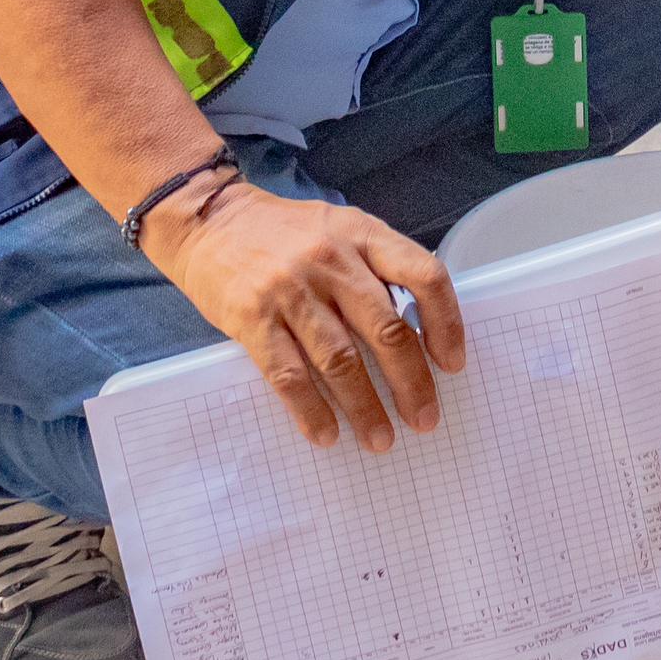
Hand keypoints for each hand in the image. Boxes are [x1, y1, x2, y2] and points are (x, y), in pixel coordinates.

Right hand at [145, 178, 467, 451]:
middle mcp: (332, 259)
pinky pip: (290, 375)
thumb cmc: (283, 233)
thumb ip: (375, 268)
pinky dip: (311, 411)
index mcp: (362, 234)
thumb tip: (417, 331)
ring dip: (365, 407)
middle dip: (412, 383)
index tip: (452, 363)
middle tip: (425, 419)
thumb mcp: (339, 229)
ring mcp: (291, 290)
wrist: (209, 220)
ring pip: (341, 360)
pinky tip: (326, 434)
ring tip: (380, 439)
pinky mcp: (253, 318)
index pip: (424, 276)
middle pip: (386, 330)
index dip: (446, 323)